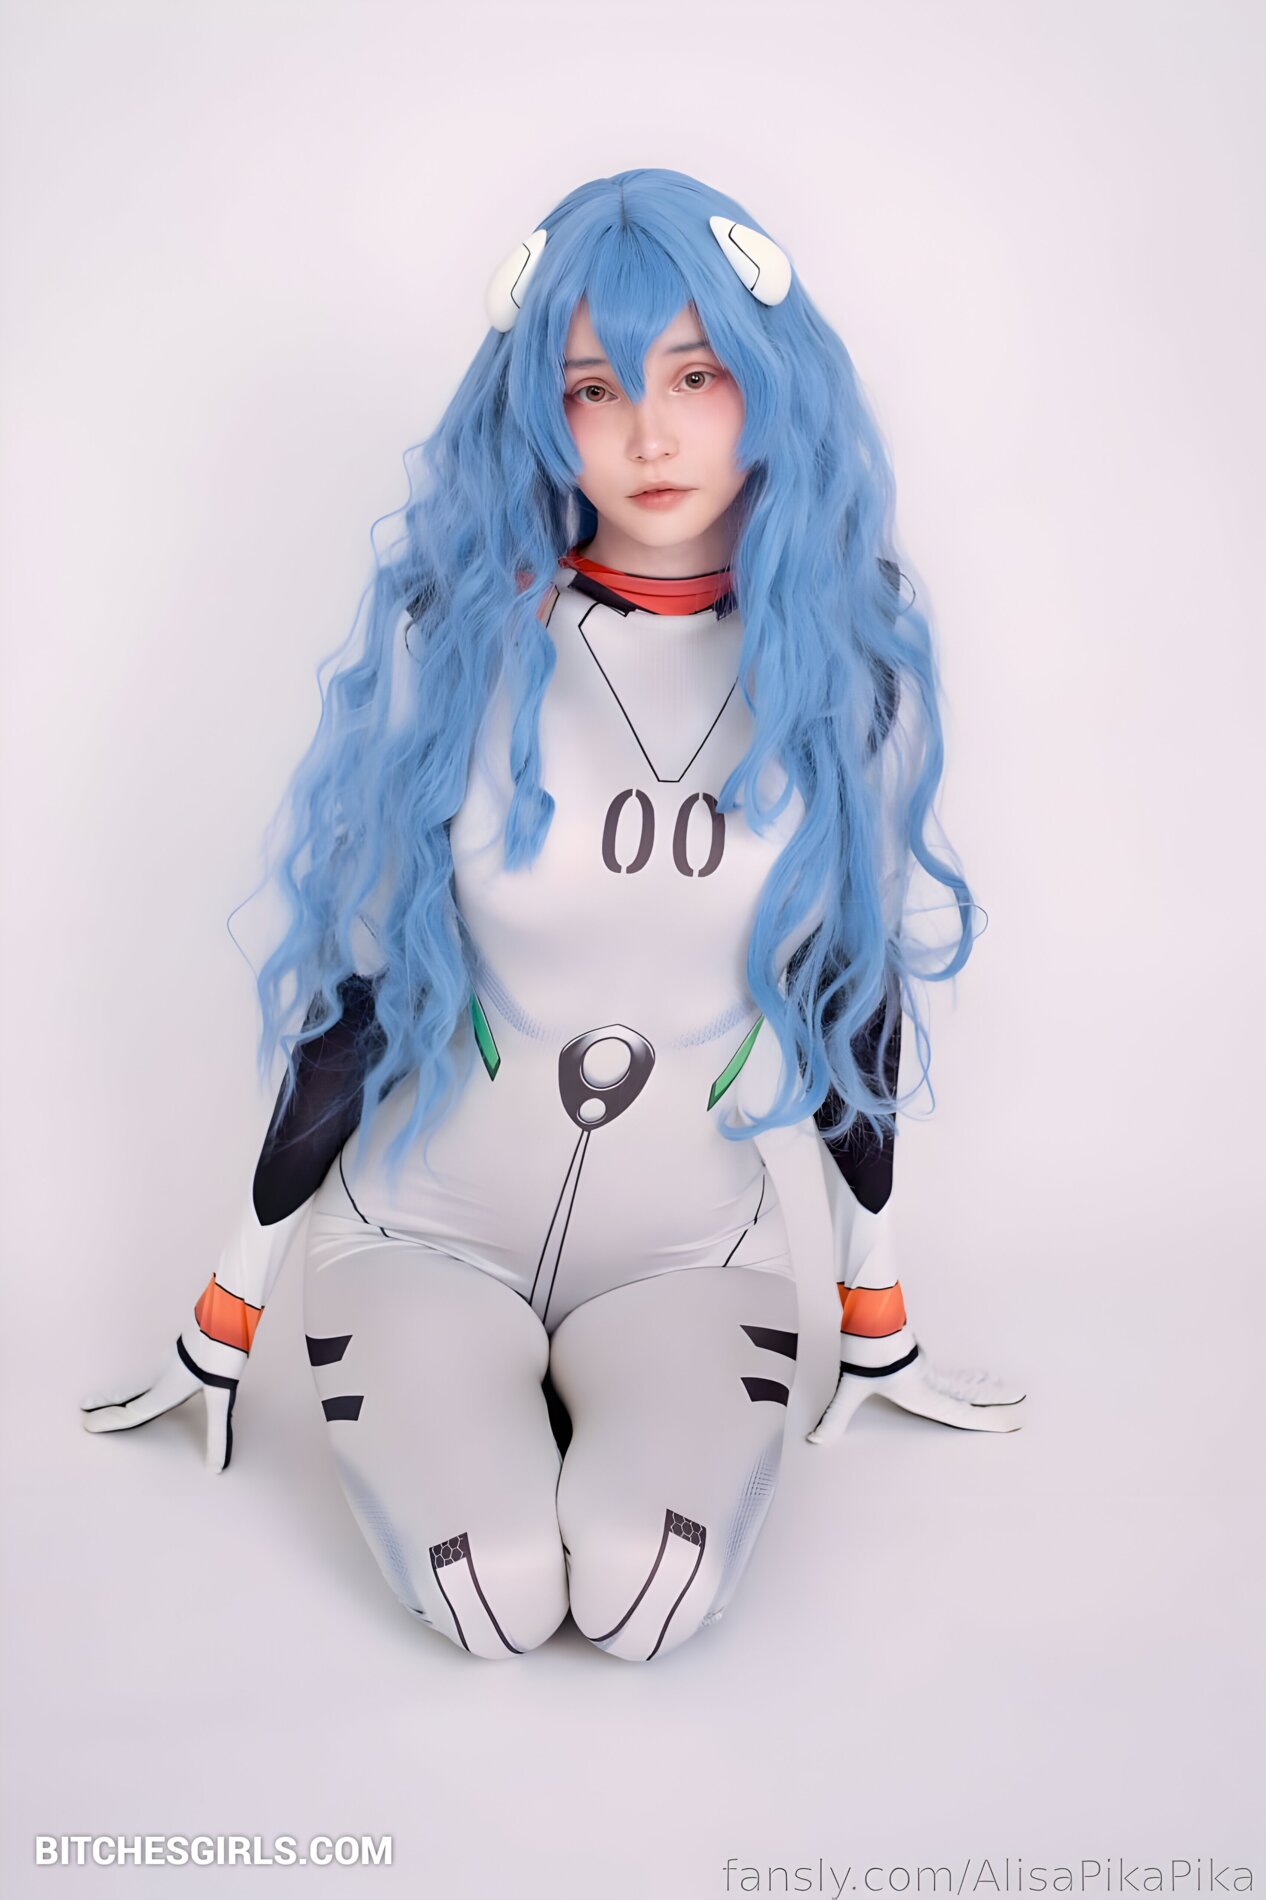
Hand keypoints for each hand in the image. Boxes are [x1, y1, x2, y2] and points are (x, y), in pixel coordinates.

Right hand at [80, 1334, 244, 1472]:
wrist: (229, 1312)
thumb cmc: (221, 1354)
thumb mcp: (220, 1398)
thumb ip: (218, 1434)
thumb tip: (216, 1469)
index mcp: (165, 1388)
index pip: (131, 1411)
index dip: (109, 1421)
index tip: (87, 1424)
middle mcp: (162, 1373)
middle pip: (127, 1392)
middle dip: (106, 1402)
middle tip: (84, 1406)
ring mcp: (171, 1359)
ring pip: (140, 1379)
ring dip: (122, 1389)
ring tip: (113, 1395)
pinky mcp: (182, 1349)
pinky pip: (155, 1368)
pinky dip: (144, 1378)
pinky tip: (156, 1374)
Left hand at [807, 1350, 1025, 1443]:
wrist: (865, 1319)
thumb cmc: (863, 1353)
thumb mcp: (849, 1390)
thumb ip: (835, 1417)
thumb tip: (815, 1440)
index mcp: (921, 1394)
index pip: (961, 1413)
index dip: (987, 1421)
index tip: (1012, 1423)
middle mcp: (929, 1383)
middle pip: (968, 1396)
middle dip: (994, 1403)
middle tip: (1020, 1403)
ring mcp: (926, 1368)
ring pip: (961, 1383)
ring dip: (983, 1389)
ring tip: (1003, 1389)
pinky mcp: (919, 1358)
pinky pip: (949, 1374)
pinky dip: (966, 1380)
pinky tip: (975, 1379)